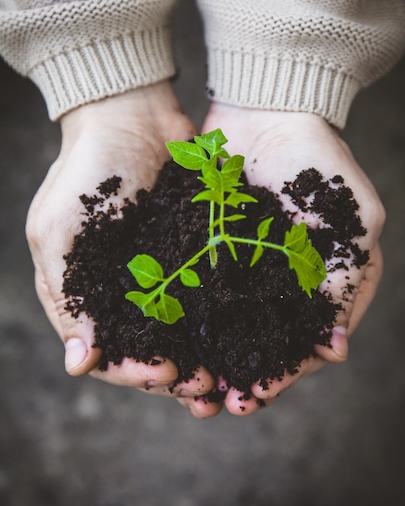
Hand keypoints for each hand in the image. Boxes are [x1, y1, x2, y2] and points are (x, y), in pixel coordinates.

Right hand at [26, 82, 214, 400]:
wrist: (131, 114)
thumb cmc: (87, 169)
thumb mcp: (59, 230)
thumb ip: (67, 294)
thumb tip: (78, 365)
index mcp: (87, 292)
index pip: (107, 351)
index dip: (134, 371)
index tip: (164, 374)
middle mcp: (124, 292)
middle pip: (149, 350)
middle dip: (175, 376)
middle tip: (205, 391)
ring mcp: (161, 274)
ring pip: (184, 333)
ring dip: (204, 360)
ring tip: (230, 382)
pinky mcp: (194, 254)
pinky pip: (209, 297)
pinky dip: (224, 322)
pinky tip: (244, 339)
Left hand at [178, 102, 383, 417]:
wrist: (268, 109)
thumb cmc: (319, 161)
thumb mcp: (351, 219)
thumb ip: (347, 281)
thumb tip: (335, 351)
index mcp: (322, 283)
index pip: (303, 343)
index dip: (281, 373)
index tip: (253, 396)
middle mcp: (281, 283)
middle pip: (260, 343)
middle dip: (237, 375)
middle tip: (212, 404)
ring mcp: (242, 268)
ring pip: (224, 326)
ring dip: (207, 357)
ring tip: (184, 385)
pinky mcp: (206, 249)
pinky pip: (193, 291)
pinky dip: (182, 318)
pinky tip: (165, 339)